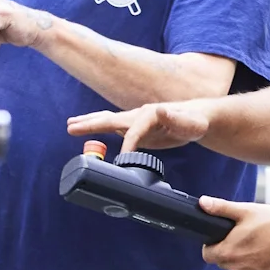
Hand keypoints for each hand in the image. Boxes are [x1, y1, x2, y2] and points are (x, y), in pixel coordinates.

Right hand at [66, 101, 210, 153]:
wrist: (198, 119)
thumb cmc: (195, 122)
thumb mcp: (190, 123)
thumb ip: (175, 118)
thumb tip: (160, 109)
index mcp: (150, 114)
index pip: (133, 131)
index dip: (128, 145)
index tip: (124, 160)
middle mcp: (139, 115)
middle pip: (110, 119)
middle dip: (90, 123)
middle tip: (70, 127)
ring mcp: (136, 121)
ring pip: (108, 121)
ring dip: (89, 123)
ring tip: (71, 125)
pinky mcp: (136, 127)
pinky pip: (114, 128)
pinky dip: (100, 127)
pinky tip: (89, 128)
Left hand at [199, 197, 269, 269]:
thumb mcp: (244, 211)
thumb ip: (221, 208)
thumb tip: (203, 203)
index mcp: (227, 252)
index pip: (207, 254)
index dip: (211, 245)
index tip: (220, 238)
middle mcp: (237, 268)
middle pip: (223, 261)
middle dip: (228, 250)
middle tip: (242, 236)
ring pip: (239, 268)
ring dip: (243, 258)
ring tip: (257, 242)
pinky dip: (258, 265)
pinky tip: (267, 252)